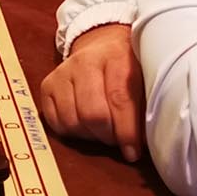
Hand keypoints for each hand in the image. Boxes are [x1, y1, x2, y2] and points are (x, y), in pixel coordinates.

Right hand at [38, 24, 144, 161]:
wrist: (102, 42)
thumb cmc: (129, 66)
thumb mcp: (146, 76)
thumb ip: (146, 105)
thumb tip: (149, 143)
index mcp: (116, 57)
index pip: (119, 100)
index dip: (126, 132)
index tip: (133, 153)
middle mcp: (85, 62)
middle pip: (92, 114)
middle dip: (107, 136)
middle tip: (117, 139)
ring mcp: (63, 72)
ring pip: (72, 121)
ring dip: (89, 136)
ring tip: (102, 130)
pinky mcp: (47, 84)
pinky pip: (55, 123)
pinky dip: (71, 132)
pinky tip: (84, 126)